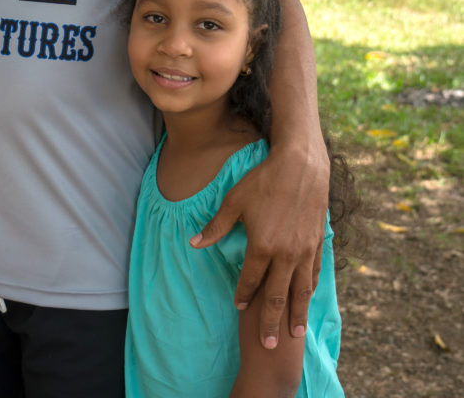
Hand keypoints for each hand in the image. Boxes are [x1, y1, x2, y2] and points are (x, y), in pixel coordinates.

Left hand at [190, 141, 328, 347]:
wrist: (301, 166)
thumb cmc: (263, 181)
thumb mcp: (234, 201)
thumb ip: (216, 227)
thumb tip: (194, 243)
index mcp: (262, 245)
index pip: (250, 280)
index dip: (243, 295)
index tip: (239, 308)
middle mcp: (285, 254)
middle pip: (277, 295)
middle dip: (271, 321)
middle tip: (268, 345)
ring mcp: (304, 250)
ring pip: (301, 290)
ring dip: (297, 313)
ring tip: (295, 332)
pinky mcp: (317, 243)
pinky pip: (314, 272)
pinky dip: (310, 288)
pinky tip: (307, 297)